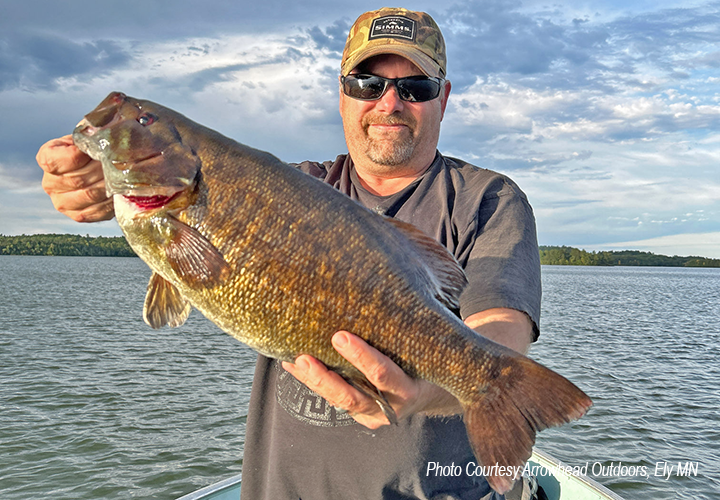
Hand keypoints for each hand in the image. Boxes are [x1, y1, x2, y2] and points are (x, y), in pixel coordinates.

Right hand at [37, 135, 113, 221]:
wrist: (101, 167)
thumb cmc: (95, 148)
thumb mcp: (90, 136)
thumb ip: (91, 136)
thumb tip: (101, 136)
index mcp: (47, 158)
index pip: (55, 161)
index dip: (77, 156)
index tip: (94, 151)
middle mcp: (50, 182)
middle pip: (77, 179)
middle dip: (102, 170)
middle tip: (119, 164)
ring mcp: (62, 202)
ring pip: (89, 195)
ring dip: (109, 185)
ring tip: (122, 176)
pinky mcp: (79, 215)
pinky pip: (96, 210)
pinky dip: (112, 200)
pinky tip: (120, 191)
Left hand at [282, 331, 459, 428]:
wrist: (435, 391)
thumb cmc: (430, 359)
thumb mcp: (433, 349)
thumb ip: (432, 330)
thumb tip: (455, 307)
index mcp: (410, 389)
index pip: (384, 375)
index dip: (362, 358)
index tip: (340, 336)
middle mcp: (390, 406)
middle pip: (353, 398)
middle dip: (326, 378)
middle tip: (304, 356)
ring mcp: (373, 414)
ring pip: (338, 401)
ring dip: (313, 381)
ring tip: (292, 360)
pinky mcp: (360, 415)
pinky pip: (332, 400)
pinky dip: (311, 382)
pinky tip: (292, 365)